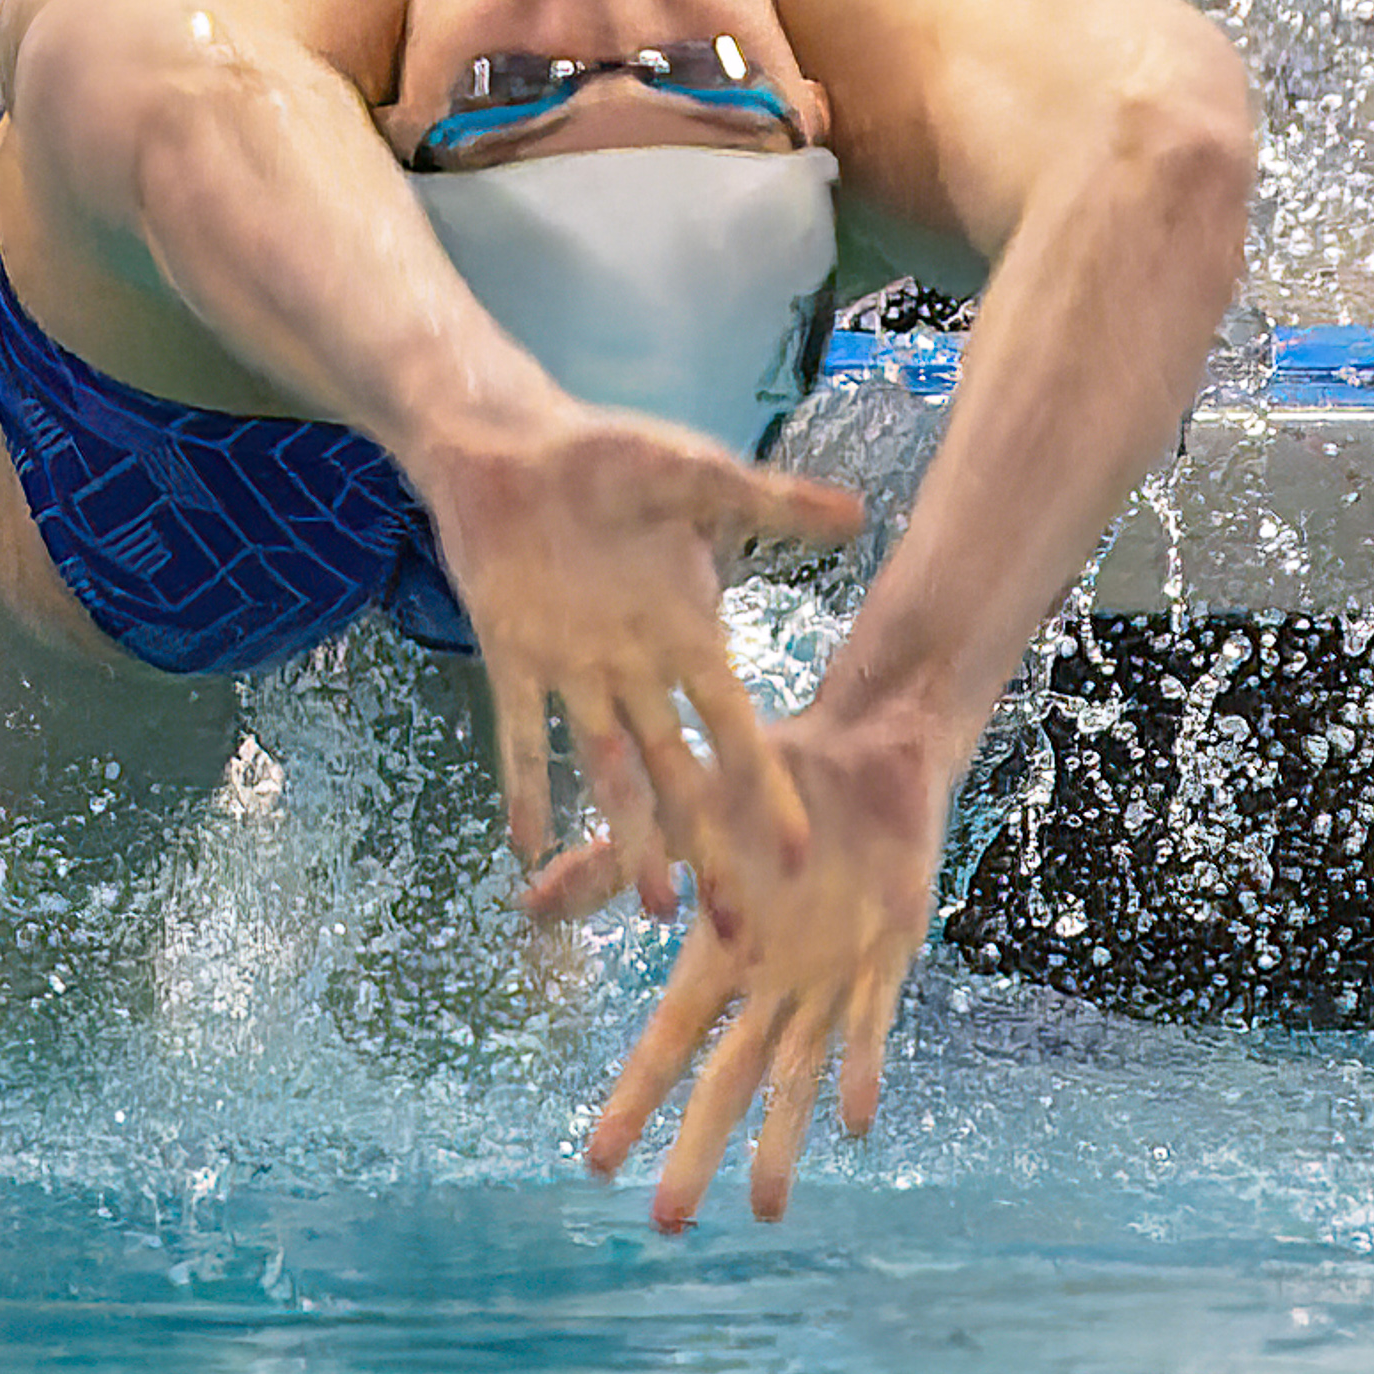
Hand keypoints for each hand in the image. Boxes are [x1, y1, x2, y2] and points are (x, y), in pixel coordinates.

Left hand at [412, 398, 861, 924]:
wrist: (514, 446)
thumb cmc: (610, 458)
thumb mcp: (696, 478)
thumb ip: (767, 504)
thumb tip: (860, 512)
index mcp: (688, 638)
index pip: (736, 728)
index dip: (767, 790)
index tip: (801, 854)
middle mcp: (637, 671)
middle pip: (680, 774)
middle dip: (710, 846)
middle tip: (738, 927)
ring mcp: (574, 673)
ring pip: (608, 769)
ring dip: (627, 835)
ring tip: (651, 907)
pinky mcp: (513, 660)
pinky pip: (519, 734)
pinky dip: (525, 783)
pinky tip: (527, 843)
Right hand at [557, 705, 946, 1226]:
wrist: (867, 750)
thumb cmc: (770, 782)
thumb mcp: (681, 820)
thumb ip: (610, 865)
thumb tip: (523, 900)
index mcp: (719, 956)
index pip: (667, 1044)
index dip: (634, 1102)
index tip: (597, 1164)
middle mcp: (769, 984)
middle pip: (726, 1081)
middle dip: (697, 1150)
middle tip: (666, 1225)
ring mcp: (829, 978)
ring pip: (797, 1075)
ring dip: (779, 1141)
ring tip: (762, 1209)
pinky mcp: (887, 956)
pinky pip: (870, 1023)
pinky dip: (859, 1068)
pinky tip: (850, 1122)